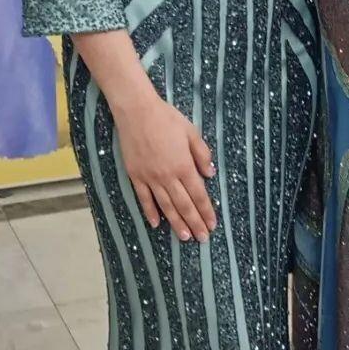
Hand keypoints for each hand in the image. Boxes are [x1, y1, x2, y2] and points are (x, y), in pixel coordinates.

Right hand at [114, 93, 216, 242]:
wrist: (136, 111)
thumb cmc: (166, 118)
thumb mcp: (191, 132)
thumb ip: (202, 155)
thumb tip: (210, 174)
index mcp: (184, 165)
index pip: (199, 195)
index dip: (206, 212)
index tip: (212, 225)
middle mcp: (168, 176)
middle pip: (184, 205)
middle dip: (195, 223)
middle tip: (202, 238)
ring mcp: (150, 177)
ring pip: (166, 206)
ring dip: (176, 223)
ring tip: (185, 237)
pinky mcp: (135, 175)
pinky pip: (144, 198)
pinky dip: (151, 212)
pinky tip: (157, 224)